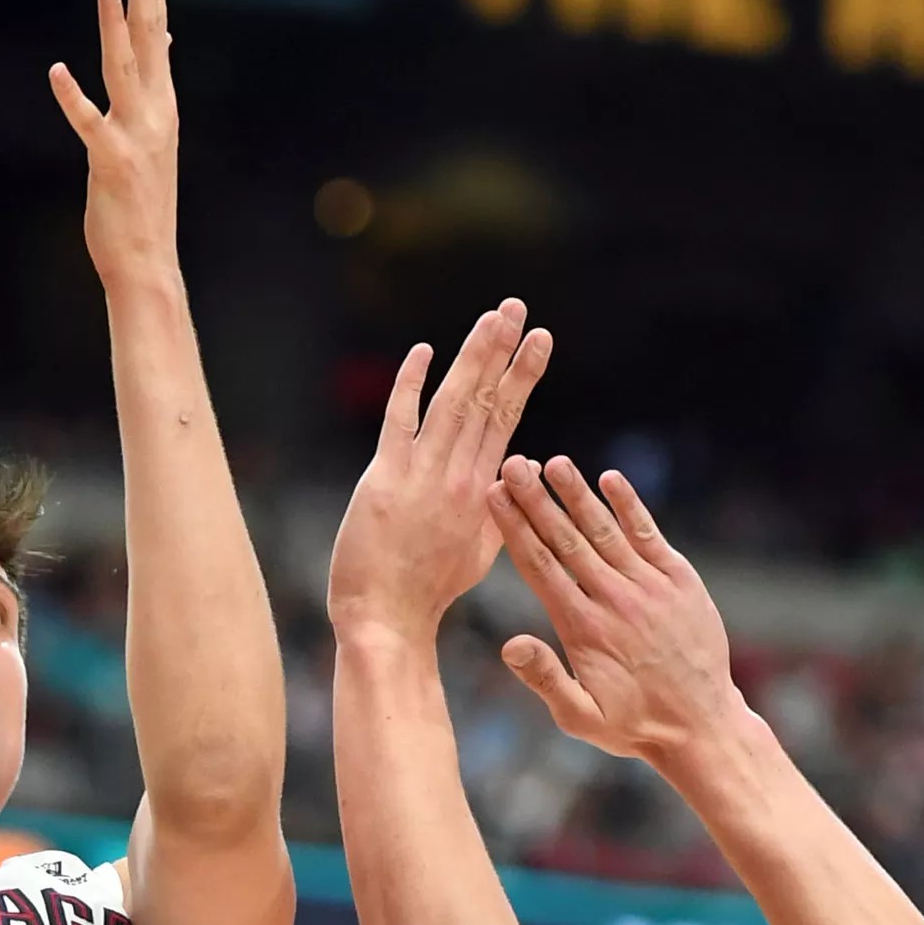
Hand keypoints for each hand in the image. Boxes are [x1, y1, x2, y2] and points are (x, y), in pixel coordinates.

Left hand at [50, 0, 178, 286]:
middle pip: (151, 32)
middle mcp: (156, 112)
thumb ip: (153, 90)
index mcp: (163, 104)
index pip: (159, 30)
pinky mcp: (111, 163)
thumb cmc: (141, 203)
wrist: (146, 262)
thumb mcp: (151, 138)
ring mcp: (136, 136)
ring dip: (114, 23)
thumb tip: (165, 44)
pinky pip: (90, 123)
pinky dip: (74, 97)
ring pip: (124, 67)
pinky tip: (56, 71)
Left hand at [326, 302, 550, 640]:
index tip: (539, 339)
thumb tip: (516, 474)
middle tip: (516, 307)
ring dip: (473, 356)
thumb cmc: (429, 589)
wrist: (388, 618)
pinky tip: (422, 352)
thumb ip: (499, 508)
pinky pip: (398, 423)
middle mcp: (458, 477)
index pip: (507, 418)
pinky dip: (409, 386)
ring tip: (492, 318)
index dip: (522, 375)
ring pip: (453, 403)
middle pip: (485, 400)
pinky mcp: (384, 482)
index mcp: (483, 490)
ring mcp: (422, 477)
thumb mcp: (480, 551)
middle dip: (502, 350)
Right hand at [487, 458, 745, 764]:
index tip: (494, 494)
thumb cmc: (633, 725)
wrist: (702, 726)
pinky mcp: (680, 581)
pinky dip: (630, 507)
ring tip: (554, 462)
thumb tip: (510, 645)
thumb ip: (545, 679)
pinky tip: (610, 479)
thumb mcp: (579, 718)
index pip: (541, 565)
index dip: (515, 527)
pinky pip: (650, 536)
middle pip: (567, 539)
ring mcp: (650, 587)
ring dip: (577, 495)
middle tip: (514, 463)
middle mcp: (615, 599)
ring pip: (605, 531)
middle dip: (537, 499)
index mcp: (583, 628)